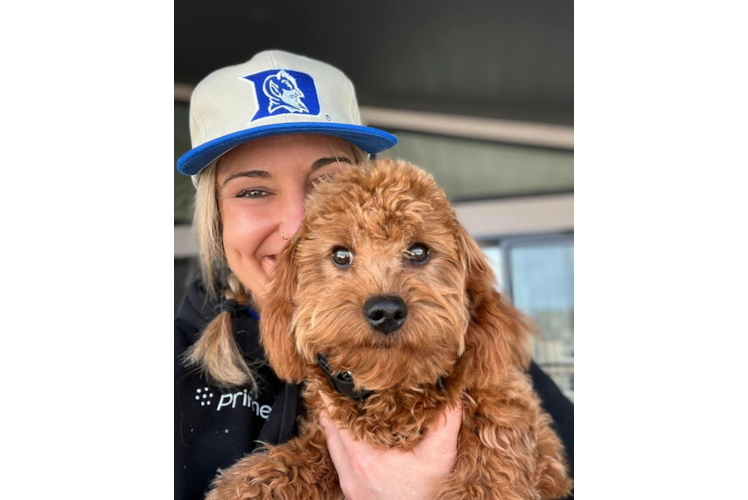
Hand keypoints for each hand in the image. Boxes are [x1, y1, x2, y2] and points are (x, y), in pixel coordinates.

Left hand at [318, 393, 461, 499]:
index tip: (329, 380)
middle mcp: (351, 473)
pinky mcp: (354, 494)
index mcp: (364, 458)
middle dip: (331, 410)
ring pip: (333, 449)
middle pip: (330, 433)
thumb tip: (451, 393)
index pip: (337, 420)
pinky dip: (340, 448)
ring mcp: (350, 486)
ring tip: (337, 409)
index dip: (332, 398)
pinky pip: (339, 464)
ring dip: (334, 429)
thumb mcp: (440, 456)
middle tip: (331, 387)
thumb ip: (445, 423)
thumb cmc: (429, 494)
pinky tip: (350, 439)